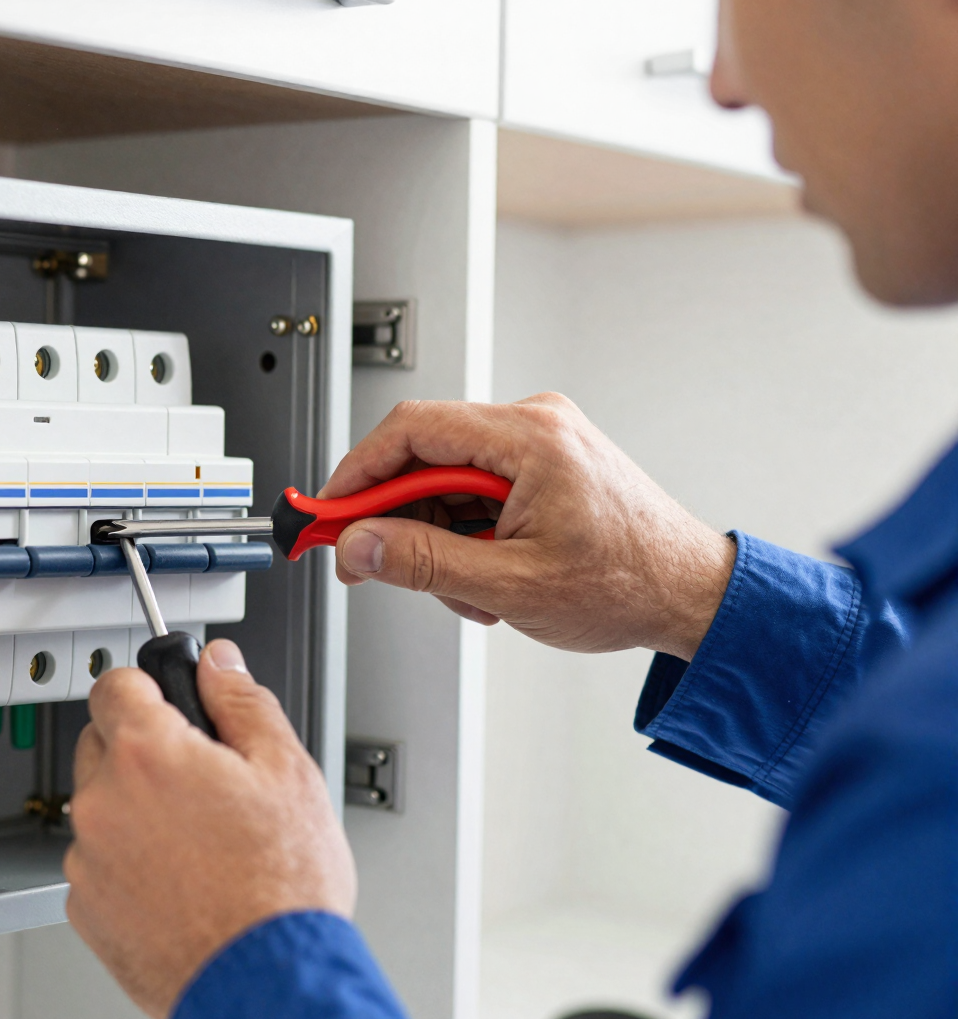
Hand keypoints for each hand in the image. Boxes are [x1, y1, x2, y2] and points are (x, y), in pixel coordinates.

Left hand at [64, 640, 355, 1018]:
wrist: (266, 987)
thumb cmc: (281, 890)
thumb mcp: (287, 772)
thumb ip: (243, 703)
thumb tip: (219, 664)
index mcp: (147, 754)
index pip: (114, 685)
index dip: (147, 688)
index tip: (169, 703)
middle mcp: (101, 802)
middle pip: (102, 746)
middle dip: (144, 753)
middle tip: (203, 785)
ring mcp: (88, 861)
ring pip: (101, 811)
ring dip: (136, 814)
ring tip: (201, 849)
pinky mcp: (86, 912)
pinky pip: (99, 867)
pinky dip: (129, 868)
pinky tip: (182, 886)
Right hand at [325, 394, 735, 659]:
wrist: (691, 594)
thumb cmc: (631, 583)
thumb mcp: (509, 586)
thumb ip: (422, 563)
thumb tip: (360, 547)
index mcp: (530, 438)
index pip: (411, 431)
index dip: (356, 474)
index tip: (326, 512)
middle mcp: (535, 425)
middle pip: (424, 455)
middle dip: (395, 517)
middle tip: (367, 562)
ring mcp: (541, 443)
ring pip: (446, 479)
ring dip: (437, 536)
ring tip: (466, 588)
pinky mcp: (544, 465)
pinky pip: (475, 489)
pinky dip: (465, 534)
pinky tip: (485, 575)